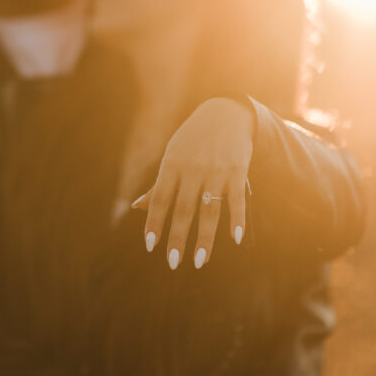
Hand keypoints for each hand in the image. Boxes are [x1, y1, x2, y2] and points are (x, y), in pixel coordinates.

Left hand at [131, 97, 251, 269]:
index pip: (160, 199)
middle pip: (184, 209)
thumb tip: (137, 208)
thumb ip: (159, 185)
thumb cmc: (193, 140)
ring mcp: (216, 170)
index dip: (154, 222)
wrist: (226, 112)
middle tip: (173, 263)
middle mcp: (193, 168)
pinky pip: (237, 199)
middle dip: (178, 238)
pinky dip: (237, 219)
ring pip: (210, 209)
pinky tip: (235, 239)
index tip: (151, 246)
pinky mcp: (238, 170)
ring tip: (199, 261)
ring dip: (205, 238)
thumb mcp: (172, 156)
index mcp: (172, 165)